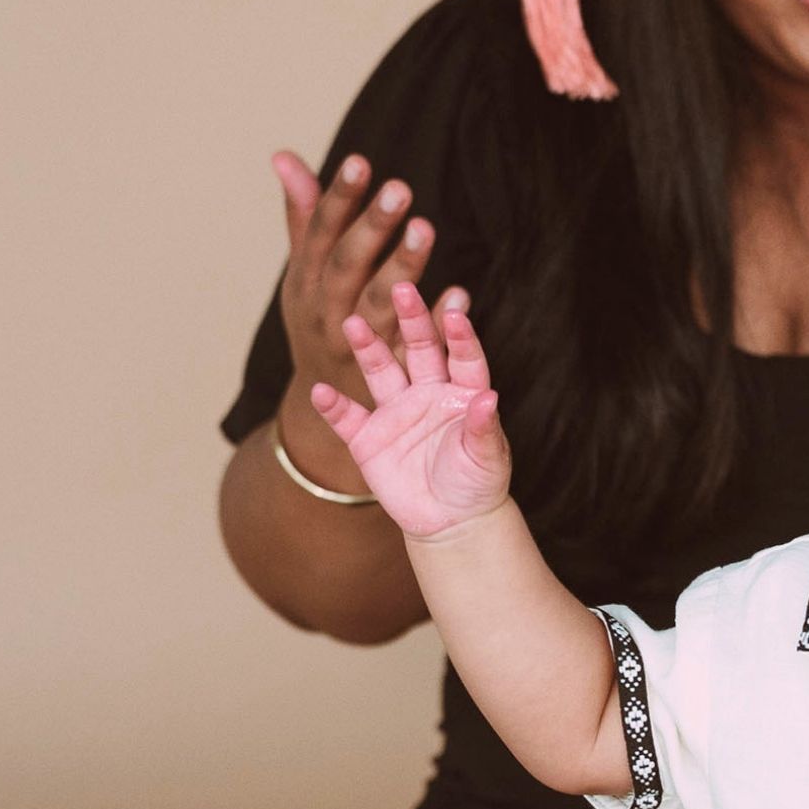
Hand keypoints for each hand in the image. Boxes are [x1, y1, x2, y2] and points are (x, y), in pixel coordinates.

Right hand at [273, 150, 468, 413]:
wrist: (323, 397)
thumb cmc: (319, 315)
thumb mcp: (304, 269)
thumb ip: (304, 214)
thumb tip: (284, 155)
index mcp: (306, 280)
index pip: (320, 233)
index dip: (338, 198)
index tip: (360, 161)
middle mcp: (327, 310)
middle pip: (348, 266)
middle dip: (372, 227)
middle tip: (400, 189)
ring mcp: (356, 343)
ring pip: (378, 305)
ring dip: (401, 267)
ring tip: (424, 229)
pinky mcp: (388, 372)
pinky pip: (413, 346)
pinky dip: (436, 322)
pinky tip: (459, 293)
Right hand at [310, 283, 512, 541]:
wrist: (450, 521)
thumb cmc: (477, 483)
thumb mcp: (488, 458)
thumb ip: (485, 428)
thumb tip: (489, 397)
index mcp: (462, 392)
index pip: (462, 357)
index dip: (459, 336)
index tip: (455, 313)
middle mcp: (427, 392)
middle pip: (418, 349)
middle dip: (410, 319)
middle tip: (401, 287)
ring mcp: (395, 413)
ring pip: (379, 371)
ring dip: (367, 347)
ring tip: (351, 322)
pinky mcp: (368, 439)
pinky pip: (347, 419)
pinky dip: (333, 406)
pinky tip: (319, 391)